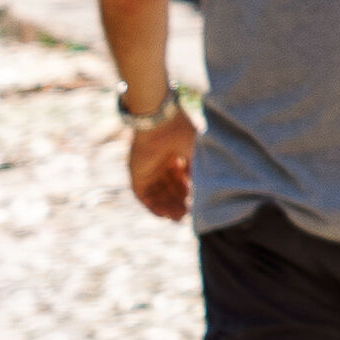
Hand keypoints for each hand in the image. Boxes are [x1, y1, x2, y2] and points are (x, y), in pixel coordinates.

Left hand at [126, 106, 196, 221]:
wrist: (159, 121)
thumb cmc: (181, 132)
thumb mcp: (196, 153)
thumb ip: (198, 171)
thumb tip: (203, 190)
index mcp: (175, 153)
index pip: (180, 178)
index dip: (188, 192)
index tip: (196, 204)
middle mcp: (160, 161)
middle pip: (168, 188)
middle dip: (178, 202)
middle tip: (186, 215)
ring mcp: (147, 168)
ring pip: (157, 193)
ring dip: (166, 206)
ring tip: (177, 218)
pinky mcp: (136, 173)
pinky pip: (142, 194)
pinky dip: (152, 205)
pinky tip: (162, 215)